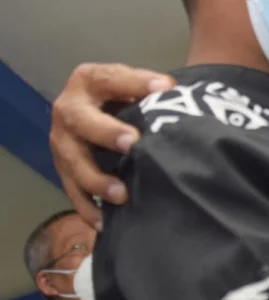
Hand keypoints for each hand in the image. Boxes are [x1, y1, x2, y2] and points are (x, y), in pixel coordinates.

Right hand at [49, 63, 174, 226]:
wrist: (100, 111)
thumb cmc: (126, 97)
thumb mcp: (135, 85)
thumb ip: (152, 88)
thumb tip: (175, 93)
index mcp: (89, 81)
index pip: (110, 77)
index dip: (136, 82)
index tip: (164, 88)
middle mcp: (69, 109)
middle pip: (82, 121)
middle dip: (106, 132)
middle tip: (133, 143)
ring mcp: (63, 141)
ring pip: (73, 162)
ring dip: (96, 179)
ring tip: (121, 194)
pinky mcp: (64, 168)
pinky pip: (71, 190)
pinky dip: (87, 207)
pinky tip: (103, 222)